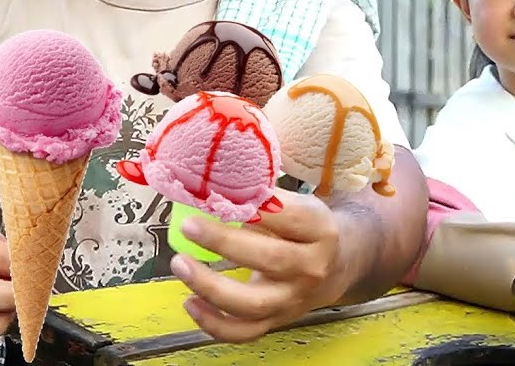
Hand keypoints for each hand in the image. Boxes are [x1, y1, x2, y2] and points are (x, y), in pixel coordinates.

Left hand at [171, 189, 346, 342]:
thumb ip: (264, 196)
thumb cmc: (305, 229)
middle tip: (189, 226)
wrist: (334, 267)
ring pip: (252, 304)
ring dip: (210, 287)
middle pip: (270, 260)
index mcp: (320, 231)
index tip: (222, 196)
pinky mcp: (276, 321)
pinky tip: (190, 303)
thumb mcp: (298, 204)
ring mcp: (292, 300)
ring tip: (181, 263)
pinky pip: (243, 332)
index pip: (290, 218)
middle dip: (224, 244)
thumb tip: (217, 181)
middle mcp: (311, 269)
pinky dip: (214, 324)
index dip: (256, 207)